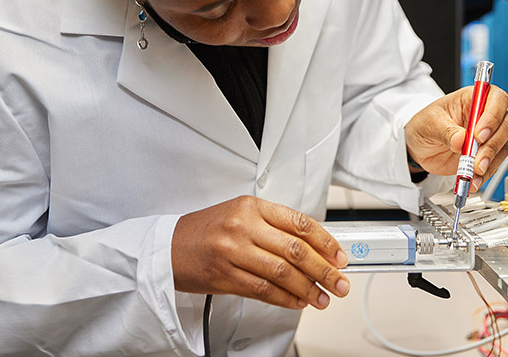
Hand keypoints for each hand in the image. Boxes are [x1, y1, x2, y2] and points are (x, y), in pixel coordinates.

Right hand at [171, 196, 349, 309]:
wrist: (167, 247)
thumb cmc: (206, 230)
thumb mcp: (240, 214)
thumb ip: (274, 225)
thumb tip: (314, 246)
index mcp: (252, 206)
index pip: (299, 223)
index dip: (325, 242)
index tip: (339, 256)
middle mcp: (244, 226)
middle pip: (295, 250)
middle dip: (324, 269)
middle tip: (339, 281)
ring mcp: (234, 252)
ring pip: (282, 272)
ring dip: (308, 288)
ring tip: (323, 297)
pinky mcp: (225, 276)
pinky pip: (264, 290)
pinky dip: (286, 298)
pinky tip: (299, 301)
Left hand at [404, 84, 507, 190]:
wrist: (419, 146)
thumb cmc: (425, 125)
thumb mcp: (429, 123)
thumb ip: (445, 130)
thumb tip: (460, 139)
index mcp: (472, 98)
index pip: (496, 99)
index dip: (492, 116)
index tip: (478, 135)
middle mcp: (485, 114)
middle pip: (505, 124)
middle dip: (493, 145)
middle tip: (477, 160)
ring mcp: (488, 135)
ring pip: (503, 146)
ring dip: (490, 162)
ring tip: (473, 173)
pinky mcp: (486, 153)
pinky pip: (495, 163)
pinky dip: (486, 174)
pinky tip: (474, 180)